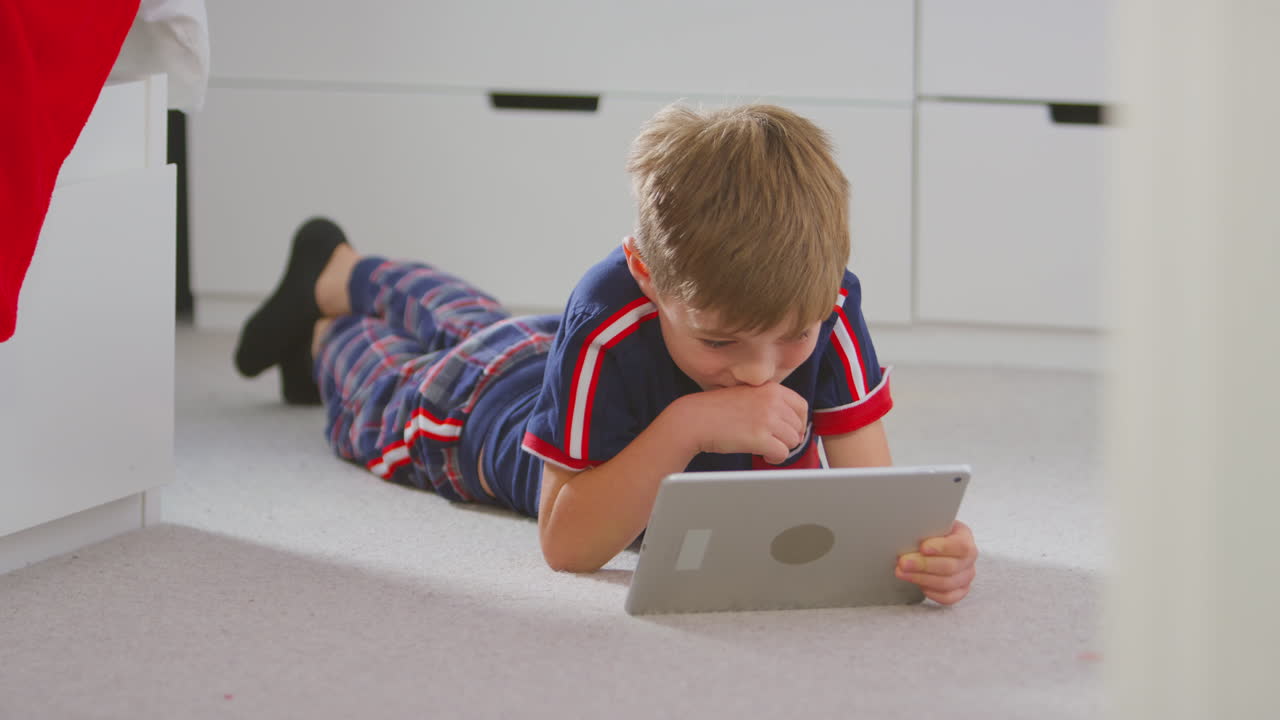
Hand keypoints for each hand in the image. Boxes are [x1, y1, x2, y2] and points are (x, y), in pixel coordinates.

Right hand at [679, 383, 807, 464]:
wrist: (695, 419)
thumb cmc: (716, 410)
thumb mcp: (747, 394)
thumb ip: (769, 402)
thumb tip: (790, 420)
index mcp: (771, 388)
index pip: (801, 406)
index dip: (798, 422)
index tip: (790, 431)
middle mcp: (772, 401)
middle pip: (798, 426)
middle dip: (788, 437)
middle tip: (772, 441)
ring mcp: (767, 418)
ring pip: (793, 441)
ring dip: (781, 448)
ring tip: (765, 448)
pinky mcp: (760, 437)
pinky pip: (782, 453)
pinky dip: (774, 458)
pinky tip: (762, 454)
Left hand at [895, 521, 977, 604]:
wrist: (935, 543)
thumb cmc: (932, 532)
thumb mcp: (932, 524)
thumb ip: (927, 527)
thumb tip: (909, 531)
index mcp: (965, 538)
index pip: (960, 546)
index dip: (942, 548)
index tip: (923, 547)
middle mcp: (969, 559)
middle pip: (950, 567)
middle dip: (923, 565)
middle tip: (903, 562)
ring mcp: (966, 576)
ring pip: (947, 584)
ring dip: (921, 579)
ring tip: (902, 572)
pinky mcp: (960, 590)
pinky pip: (948, 597)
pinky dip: (931, 592)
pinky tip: (917, 585)